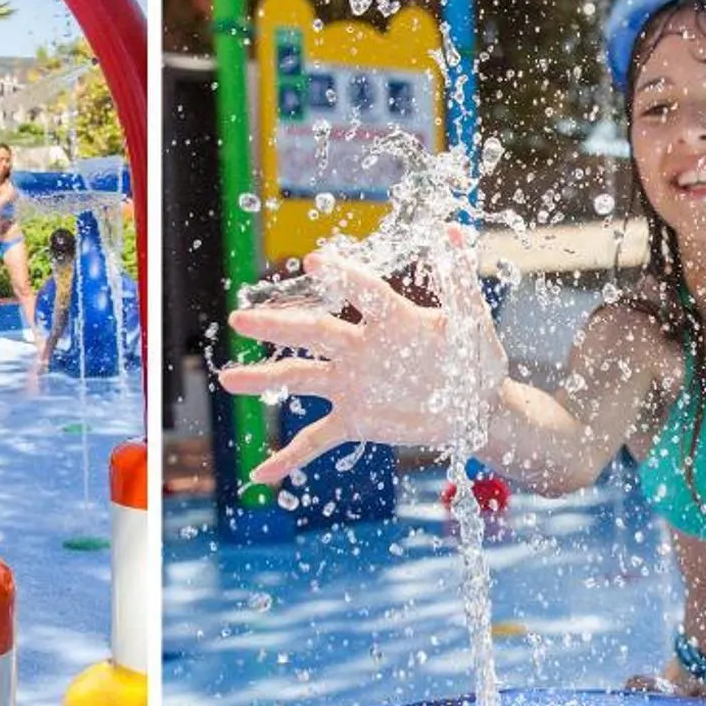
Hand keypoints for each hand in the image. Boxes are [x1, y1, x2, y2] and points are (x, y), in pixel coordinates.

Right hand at [215, 238, 504, 484]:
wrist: (477, 409)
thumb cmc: (475, 358)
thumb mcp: (473, 322)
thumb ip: (460, 281)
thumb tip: (456, 231)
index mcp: (391, 319)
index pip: (363, 293)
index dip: (343, 278)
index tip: (316, 263)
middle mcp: (361, 348)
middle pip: (312, 331)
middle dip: (275, 326)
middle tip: (240, 319)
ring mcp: (352, 385)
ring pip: (299, 378)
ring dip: (263, 379)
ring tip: (228, 379)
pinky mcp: (355, 420)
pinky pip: (316, 439)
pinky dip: (290, 457)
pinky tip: (263, 474)